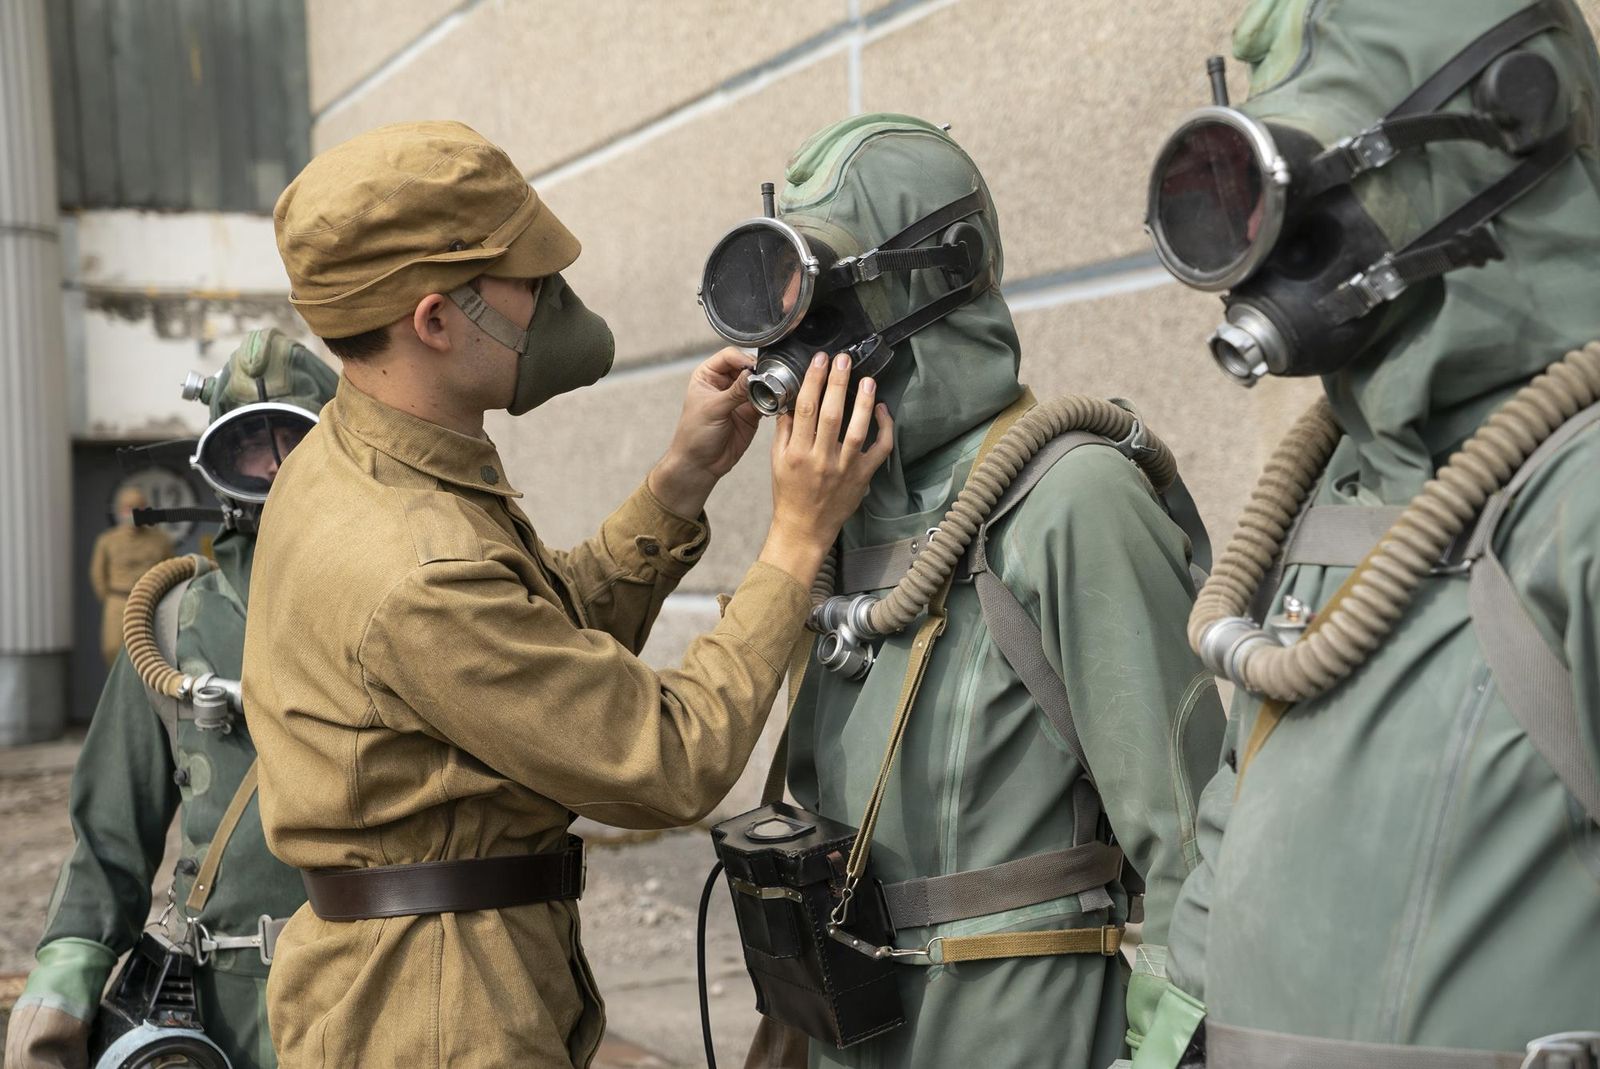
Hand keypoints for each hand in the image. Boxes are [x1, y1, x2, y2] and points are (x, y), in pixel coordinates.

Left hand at [649, 347, 760, 516]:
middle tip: (767, 380)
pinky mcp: (751, 412)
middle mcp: (725, 383)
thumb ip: (734, 391)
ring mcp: (739, 397)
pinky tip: (773, 404)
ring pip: (759, 383)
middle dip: (758, 372)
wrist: (701, 464)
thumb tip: (752, 373)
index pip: (729, 356)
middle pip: (748, 367)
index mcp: (708, 375)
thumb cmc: (694, 435)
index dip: (743, 359)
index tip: (754, 369)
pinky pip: (766, 401)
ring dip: (767, 387)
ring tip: (771, 392)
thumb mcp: (713, 409)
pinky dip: (771, 401)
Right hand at [759, 352, 893, 583]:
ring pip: (857, 430)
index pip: (805, 408)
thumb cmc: (789, 494)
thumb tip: (791, 401)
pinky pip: (880, 450)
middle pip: (830, 413)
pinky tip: (882, 409)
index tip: (819, 360)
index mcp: (796, 452)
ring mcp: (844, 469)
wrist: (804, 529)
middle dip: (837, 382)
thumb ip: (784, 431)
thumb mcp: (776, 461)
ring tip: (867, 379)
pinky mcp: (863, 477)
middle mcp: (820, 459)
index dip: (813, 380)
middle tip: (843, 359)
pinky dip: (885, 428)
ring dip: (863, 402)